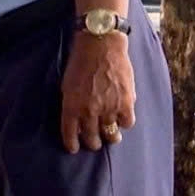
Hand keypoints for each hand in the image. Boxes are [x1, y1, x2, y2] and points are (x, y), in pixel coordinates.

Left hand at [60, 31, 135, 152]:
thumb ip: (72, 104)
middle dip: (92, 143)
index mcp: (71, 106)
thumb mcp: (67, 84)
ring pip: (111, 134)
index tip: (74, 149)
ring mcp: (108, 108)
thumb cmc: (80, 62)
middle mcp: (89, 111)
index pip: (70, 134)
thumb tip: (77, 121)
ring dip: (110, 136)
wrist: (100, 45)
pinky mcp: (126, 103)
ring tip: (110, 135)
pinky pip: (127, 123)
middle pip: (92, 138)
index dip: (72, 144)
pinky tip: (122, 118)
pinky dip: (125, 122)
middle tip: (94, 142)